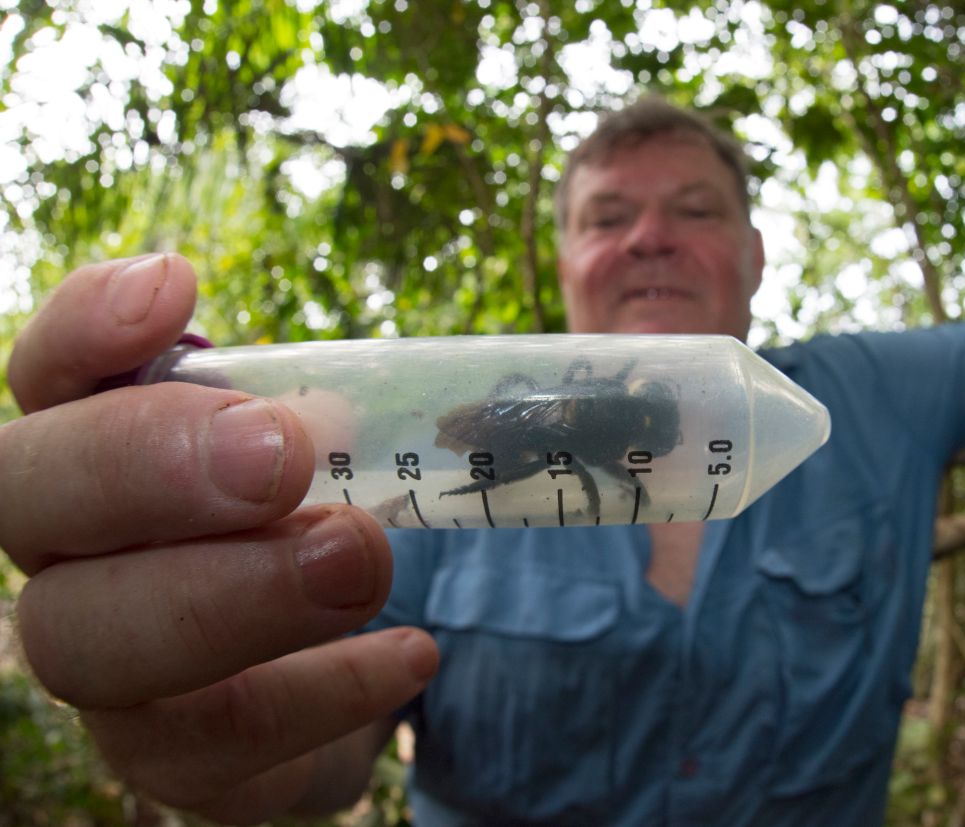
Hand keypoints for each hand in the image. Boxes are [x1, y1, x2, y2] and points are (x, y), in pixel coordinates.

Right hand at [1, 254, 437, 821]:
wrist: (341, 669)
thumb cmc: (324, 527)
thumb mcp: (341, 454)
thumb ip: (336, 417)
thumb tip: (340, 412)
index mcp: (105, 449)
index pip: (49, 374)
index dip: (85, 328)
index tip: (181, 286)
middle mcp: (72, 550)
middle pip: (26, 498)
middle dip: (149, 466)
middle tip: (280, 455)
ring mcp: (108, 662)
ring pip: (90, 640)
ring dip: (233, 594)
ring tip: (361, 560)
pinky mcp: (170, 754)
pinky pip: (209, 745)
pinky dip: (319, 694)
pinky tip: (413, 655)